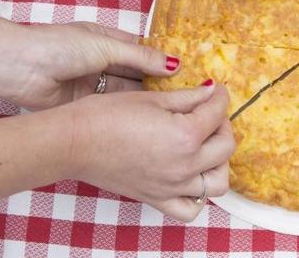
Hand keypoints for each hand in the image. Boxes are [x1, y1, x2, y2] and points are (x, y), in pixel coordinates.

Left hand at [0, 22, 179, 110]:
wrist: (19, 68)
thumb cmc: (60, 47)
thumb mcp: (105, 46)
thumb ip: (141, 57)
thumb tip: (175, 64)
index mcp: (107, 40)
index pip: (142, 50)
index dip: (163, 61)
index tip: (189, 72)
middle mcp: (102, 62)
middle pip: (137, 73)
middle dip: (159, 82)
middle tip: (189, 95)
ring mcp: (94, 84)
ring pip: (127, 92)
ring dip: (147, 98)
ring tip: (177, 109)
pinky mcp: (85, 105)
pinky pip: (113, 108)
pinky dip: (130, 111)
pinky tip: (152, 118)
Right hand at [67, 83, 233, 221]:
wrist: (73, 142)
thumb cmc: (105, 115)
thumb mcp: (152, 99)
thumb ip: (188, 97)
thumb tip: (211, 91)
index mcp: (185, 135)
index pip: (217, 112)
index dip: (220, 96)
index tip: (216, 91)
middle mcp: (185, 165)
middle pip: (226, 147)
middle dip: (223, 124)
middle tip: (209, 114)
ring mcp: (172, 187)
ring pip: (218, 183)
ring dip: (219, 163)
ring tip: (205, 146)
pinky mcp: (157, 198)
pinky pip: (191, 208)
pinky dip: (199, 196)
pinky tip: (191, 177)